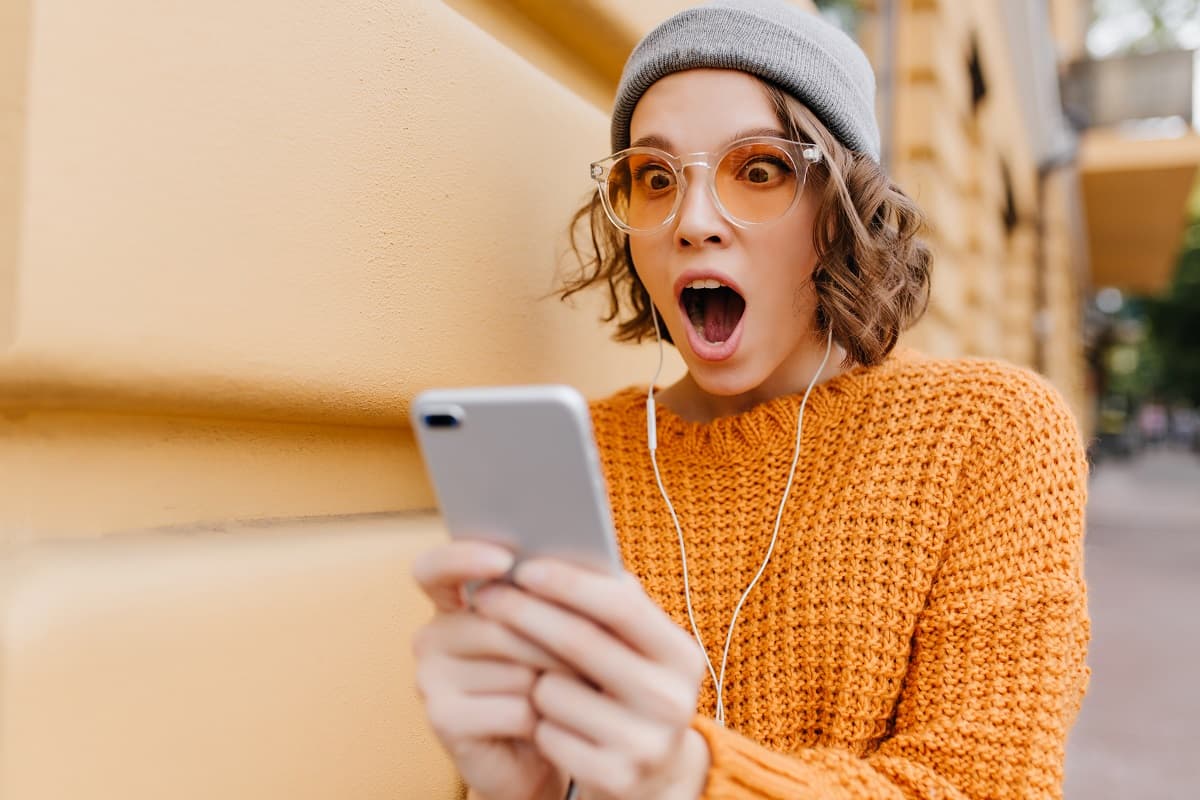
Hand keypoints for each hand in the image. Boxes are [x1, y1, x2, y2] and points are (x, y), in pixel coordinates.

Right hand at [411, 541, 570, 799]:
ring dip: (559, 681)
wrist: (542, 754)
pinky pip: (514, 708)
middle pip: (500, 623)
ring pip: (514, 668)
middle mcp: (432, 637)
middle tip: (599, 652)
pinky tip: (549, 725)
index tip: (504, 559)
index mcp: (454, 604)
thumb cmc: (552, 681)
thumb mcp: (557, 631)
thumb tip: (591, 570)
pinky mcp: (444, 720)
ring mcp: (430, 679)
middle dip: (558, 638)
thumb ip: (559, 596)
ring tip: (576, 691)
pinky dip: (546, 719)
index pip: (435, 568)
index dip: (463, 557)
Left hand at [471, 560, 710, 799]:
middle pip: (580, 641)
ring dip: (534, 680)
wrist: (654, 776)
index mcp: (682, 655)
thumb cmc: (631, 692)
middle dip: (525, 613)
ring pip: (553, 690)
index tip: (524, 567)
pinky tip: (552, 724)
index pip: (620, 604)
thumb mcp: (640, 650)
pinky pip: (547, 733)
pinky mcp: (614, 777)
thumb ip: (613, 606)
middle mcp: (672, 699)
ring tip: (544, 683)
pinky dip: (539, 723)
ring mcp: (645, 743)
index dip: (568, 582)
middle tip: (487, 598)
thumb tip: (560, 553)